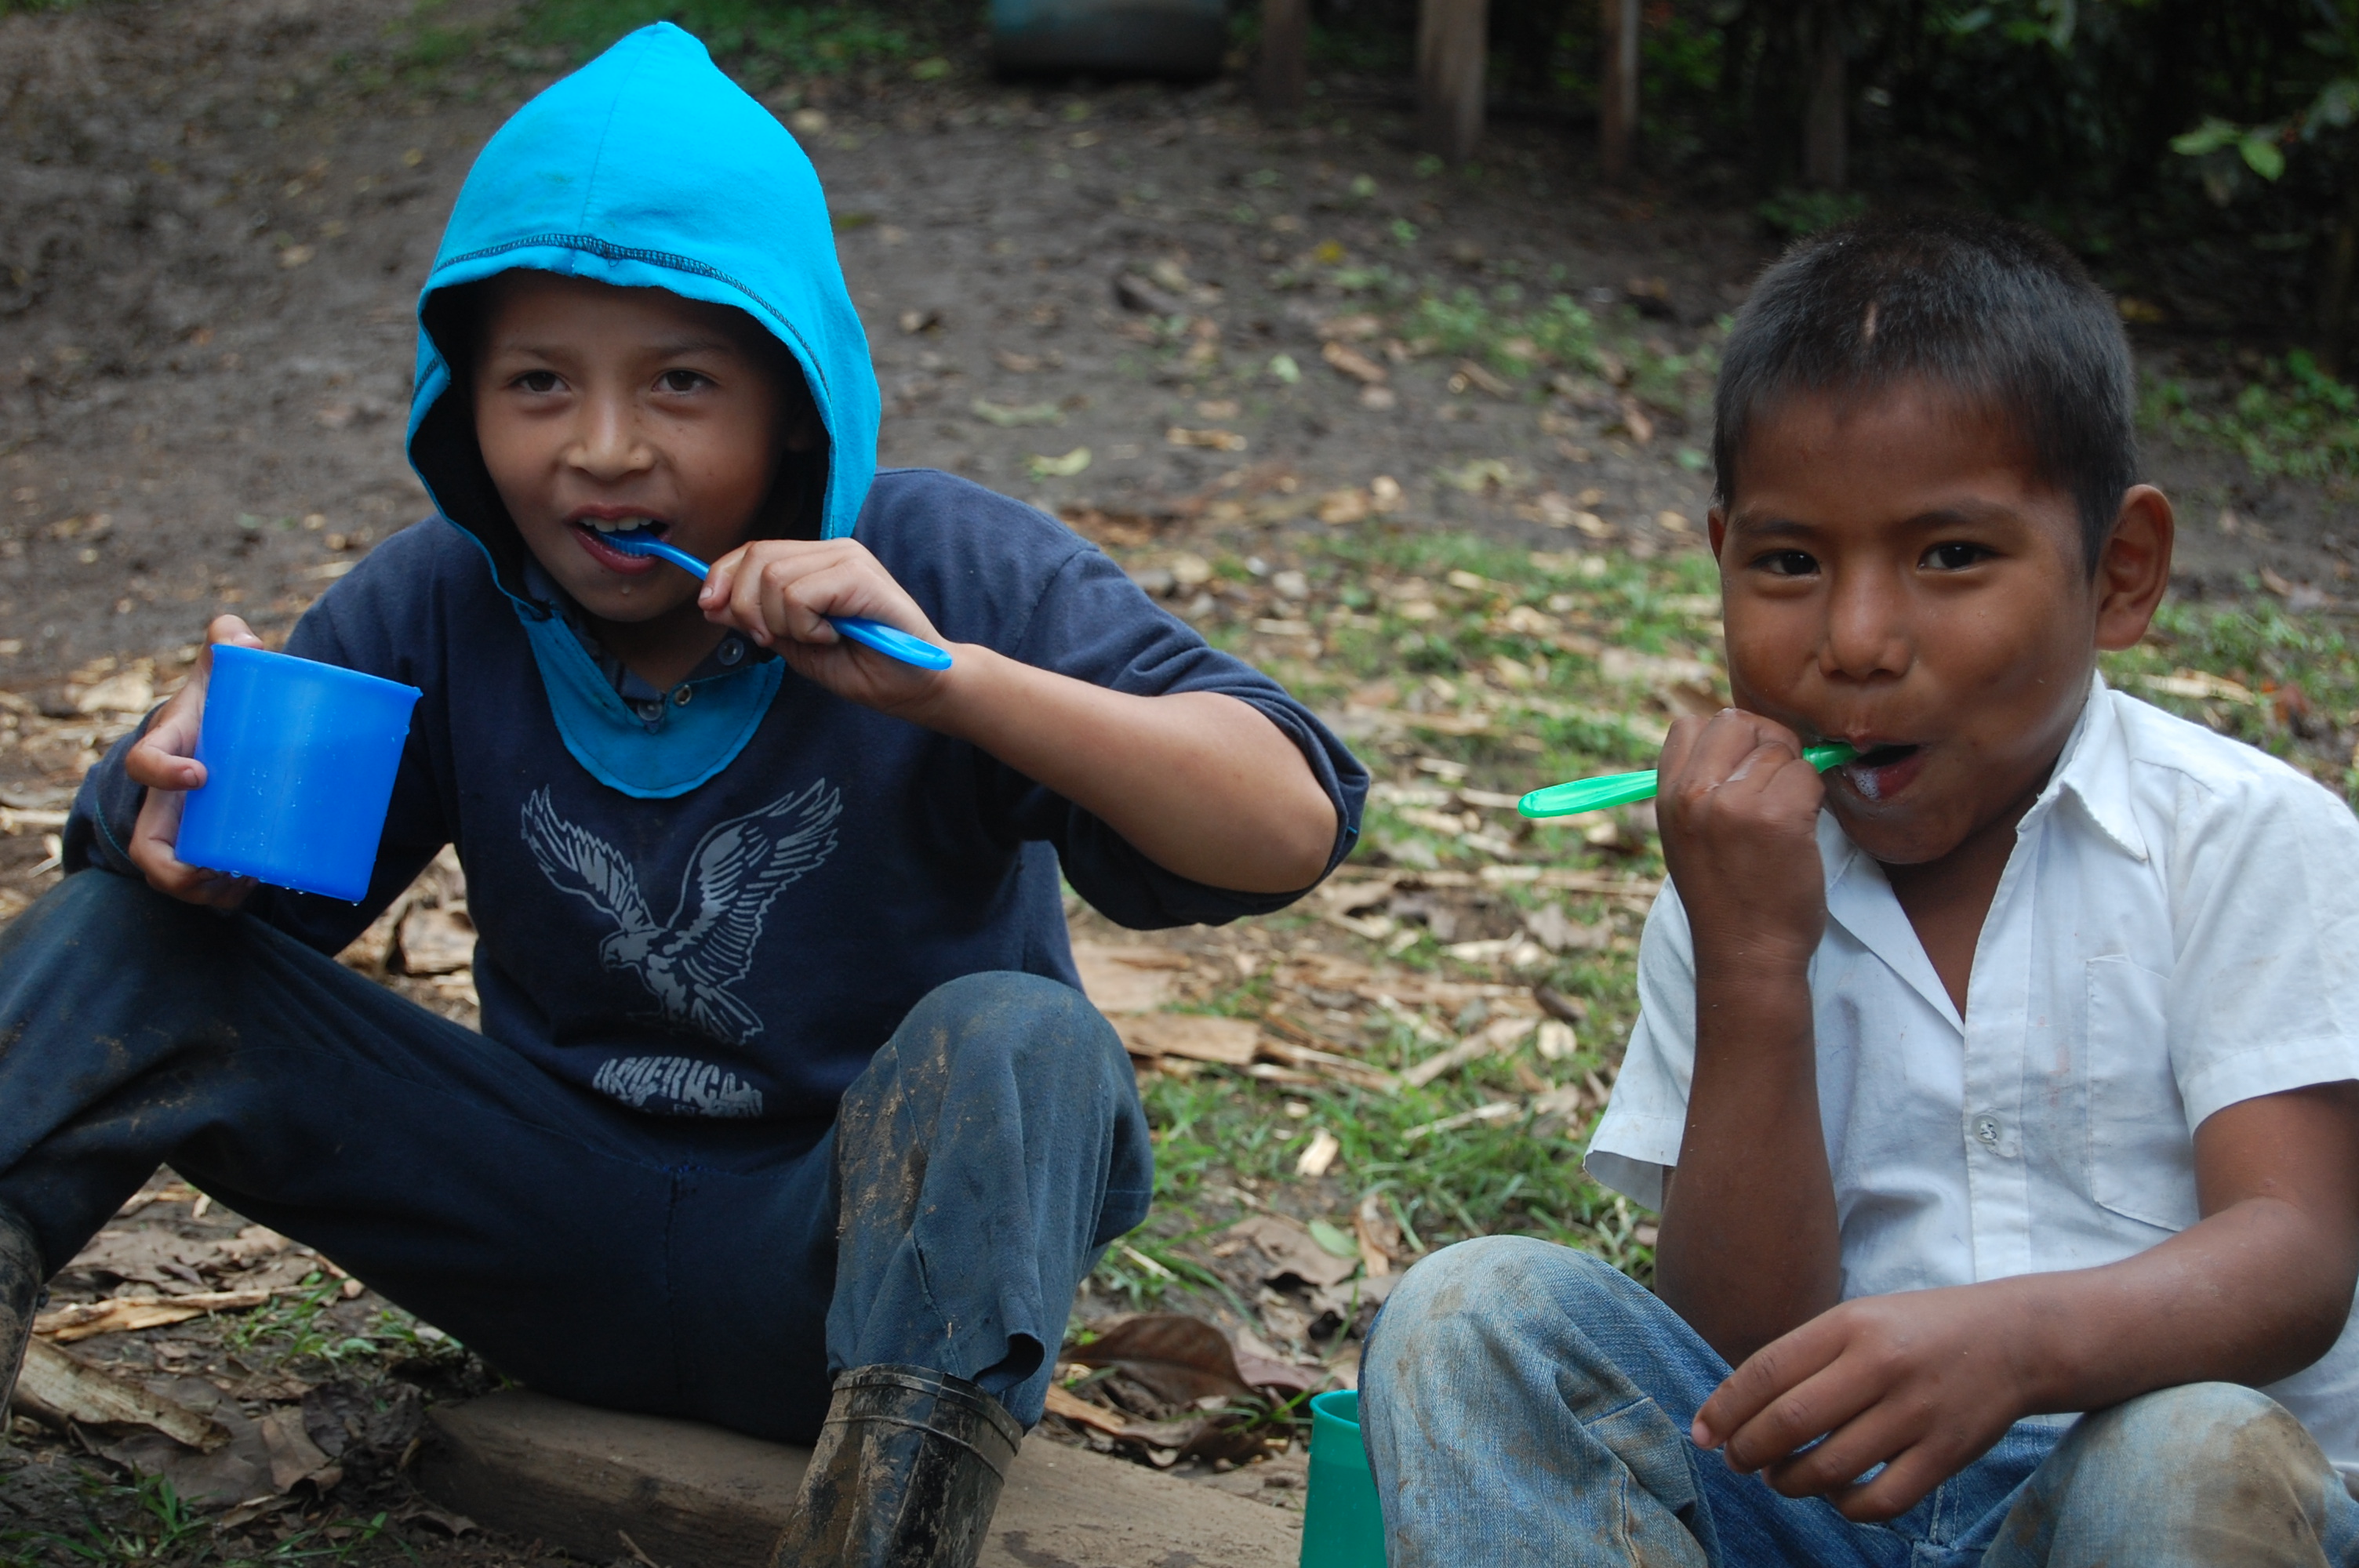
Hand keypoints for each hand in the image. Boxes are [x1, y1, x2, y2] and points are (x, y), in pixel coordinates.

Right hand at [124, 615, 262, 907]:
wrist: (223, 733)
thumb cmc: (219, 704)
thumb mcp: (219, 673)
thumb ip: (229, 644)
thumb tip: (244, 639)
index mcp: (165, 750)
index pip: (143, 763)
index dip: (163, 771)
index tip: (201, 774)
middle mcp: (164, 799)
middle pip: (149, 852)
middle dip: (182, 869)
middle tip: (229, 864)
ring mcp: (182, 829)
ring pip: (176, 879)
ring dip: (209, 892)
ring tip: (249, 878)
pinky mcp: (206, 848)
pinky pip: (202, 889)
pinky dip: (223, 899)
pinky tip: (250, 888)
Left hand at [698, 539, 950, 715]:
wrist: (919, 687)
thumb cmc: (866, 667)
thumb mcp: (797, 645)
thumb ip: (758, 620)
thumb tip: (712, 602)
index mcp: (816, 561)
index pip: (753, 551)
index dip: (722, 577)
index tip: (710, 609)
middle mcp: (832, 550)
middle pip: (756, 558)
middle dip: (747, 607)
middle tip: (773, 640)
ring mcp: (848, 559)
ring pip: (774, 579)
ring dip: (783, 623)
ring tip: (817, 639)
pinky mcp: (860, 576)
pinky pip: (800, 595)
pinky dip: (805, 626)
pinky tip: (832, 636)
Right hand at [1655, 709, 1827, 974]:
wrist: (1748, 953)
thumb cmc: (1726, 896)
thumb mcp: (1686, 836)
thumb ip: (1700, 787)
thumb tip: (1745, 738)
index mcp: (1667, 798)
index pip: (1690, 725)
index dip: (1726, 737)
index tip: (1743, 767)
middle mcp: (1694, 795)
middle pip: (1737, 721)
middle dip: (1766, 741)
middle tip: (1776, 783)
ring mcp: (1735, 805)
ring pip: (1781, 750)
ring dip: (1795, 777)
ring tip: (1786, 820)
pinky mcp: (1779, 818)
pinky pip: (1808, 775)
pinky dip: (1814, 797)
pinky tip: (1801, 830)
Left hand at [1691, 1285, 2032, 1520]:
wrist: (2017, 1339)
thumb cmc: (1919, 1329)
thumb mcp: (1859, 1318)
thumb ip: (1805, 1355)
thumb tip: (1739, 1407)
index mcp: (1850, 1325)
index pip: (1766, 1371)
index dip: (1724, 1409)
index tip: (1701, 1433)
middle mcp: (1880, 1366)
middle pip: (1789, 1423)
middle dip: (1747, 1451)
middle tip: (1736, 1462)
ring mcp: (1916, 1413)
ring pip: (1830, 1468)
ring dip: (1790, 1483)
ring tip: (1780, 1478)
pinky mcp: (1946, 1455)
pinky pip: (1881, 1500)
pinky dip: (1847, 1506)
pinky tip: (1836, 1495)